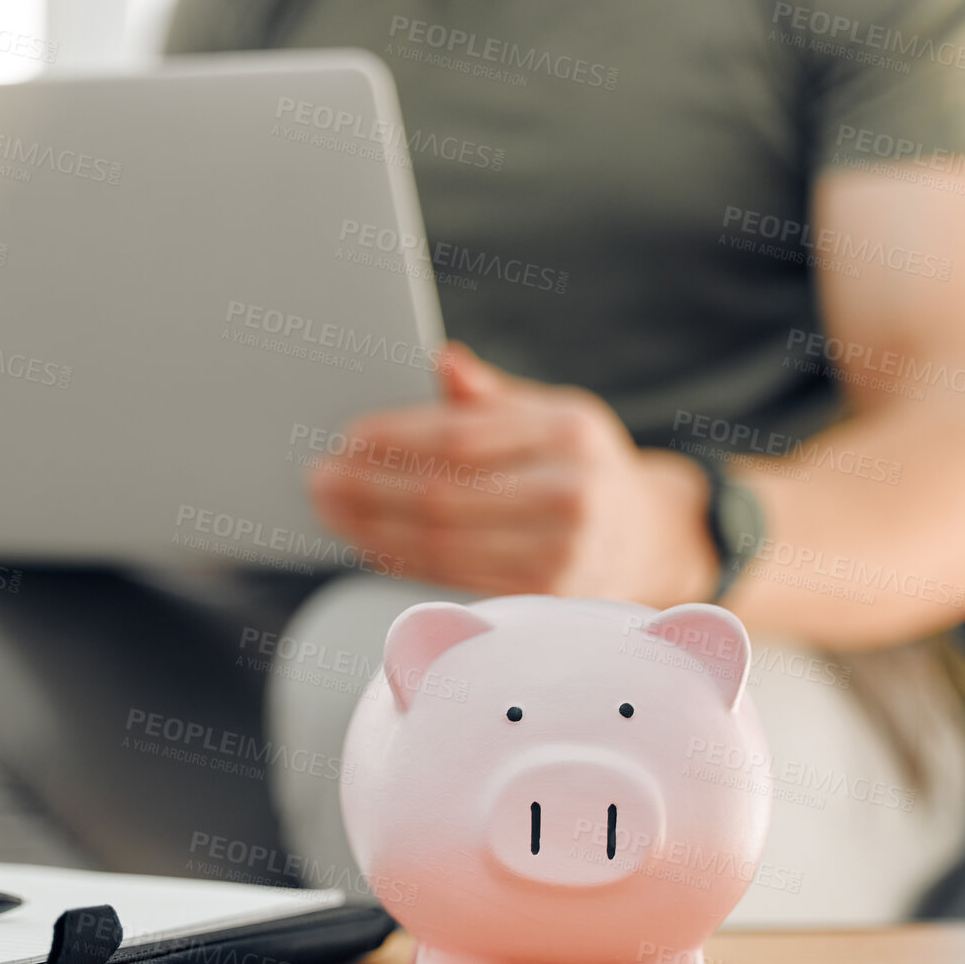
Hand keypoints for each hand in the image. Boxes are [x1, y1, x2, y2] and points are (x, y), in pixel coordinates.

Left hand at [305, 342, 720, 603]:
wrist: (646, 539)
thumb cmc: (582, 464)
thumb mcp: (555, 412)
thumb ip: (492, 396)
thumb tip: (442, 363)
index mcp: (570, 433)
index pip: (461, 438)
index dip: (395, 440)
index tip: (346, 439)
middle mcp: (572, 495)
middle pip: (444, 496)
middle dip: (369, 490)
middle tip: (318, 481)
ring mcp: (561, 554)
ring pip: (442, 545)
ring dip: (372, 530)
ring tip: (331, 513)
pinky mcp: (542, 600)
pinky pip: (454, 578)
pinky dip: (402, 562)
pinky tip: (369, 543)